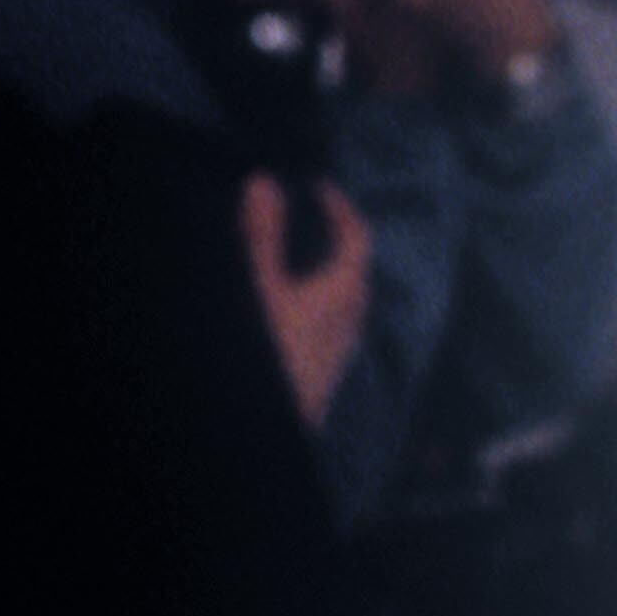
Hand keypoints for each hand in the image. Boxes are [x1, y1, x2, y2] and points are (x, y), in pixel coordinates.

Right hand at [240, 173, 372, 429]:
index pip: (356, 237)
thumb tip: (264, 183)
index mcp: (344, 293)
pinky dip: (312, 300)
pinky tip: (285, 307)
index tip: (319, 187)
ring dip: (323, 270)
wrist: (263, 432)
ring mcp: (338, 349)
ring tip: (294, 255)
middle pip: (353, 268)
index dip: (341, 207)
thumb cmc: (270, 357)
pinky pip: (326, 324)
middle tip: (307, 215)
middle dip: (333, 238)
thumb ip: (261, 237)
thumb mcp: (260, 290)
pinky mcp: (322, 371)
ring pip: (341, 299)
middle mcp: (351, 321)